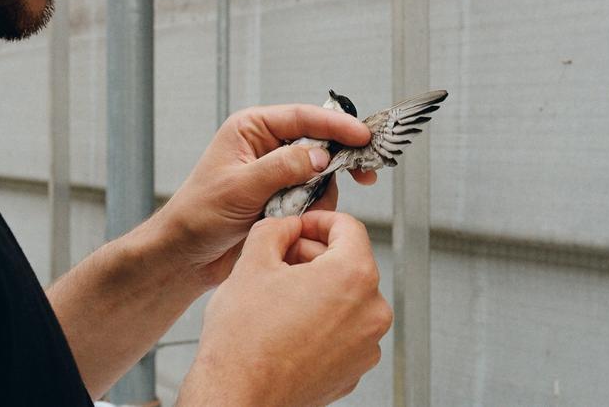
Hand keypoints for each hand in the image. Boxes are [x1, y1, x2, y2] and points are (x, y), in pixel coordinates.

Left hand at [156, 105, 376, 286]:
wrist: (186, 255)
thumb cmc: (199, 214)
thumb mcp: (241, 186)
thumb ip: (282, 167)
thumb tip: (320, 156)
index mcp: (251, 129)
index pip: (302, 117)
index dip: (336, 125)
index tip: (362, 136)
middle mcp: (266, 146)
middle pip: (318, 141)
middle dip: (338, 161)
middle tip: (363, 174)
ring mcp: (276, 172)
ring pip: (320, 173)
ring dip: (319, 194)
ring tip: (299, 211)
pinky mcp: (283, 196)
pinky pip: (313, 196)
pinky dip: (313, 209)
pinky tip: (297, 221)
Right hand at [177, 212, 392, 405]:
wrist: (236, 398)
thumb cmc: (244, 341)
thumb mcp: (252, 262)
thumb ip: (276, 229)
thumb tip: (287, 226)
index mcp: (354, 276)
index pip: (349, 228)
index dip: (319, 220)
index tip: (300, 226)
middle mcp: (371, 311)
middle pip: (348, 263)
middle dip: (314, 256)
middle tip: (281, 260)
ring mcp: (366, 345)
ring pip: (347, 298)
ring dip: (318, 288)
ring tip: (280, 296)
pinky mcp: (353, 370)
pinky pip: (343, 330)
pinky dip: (322, 320)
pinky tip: (289, 325)